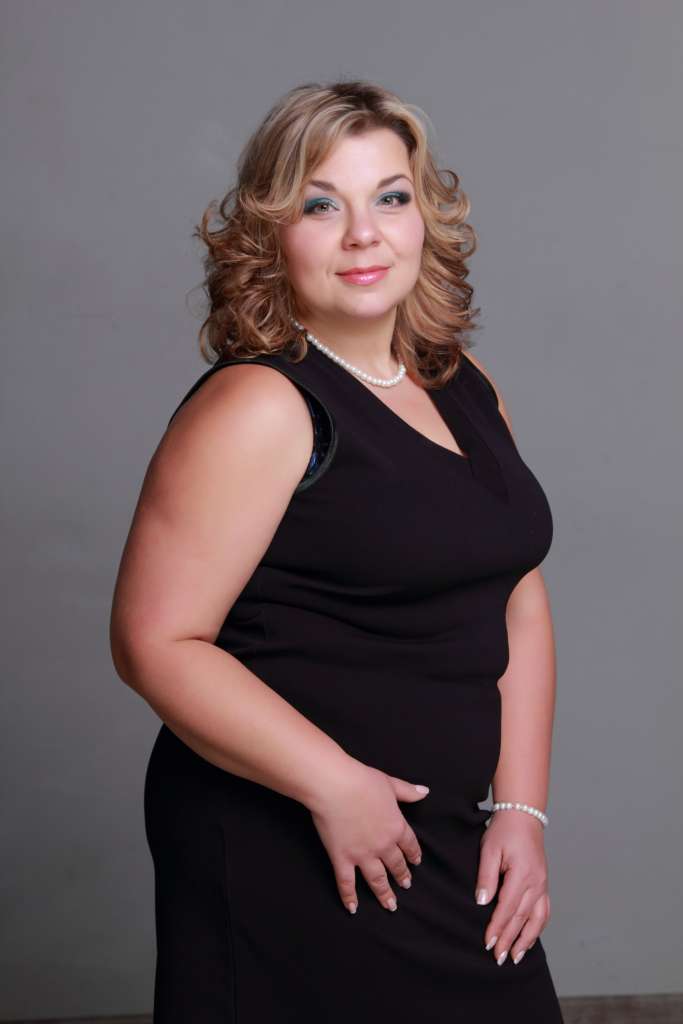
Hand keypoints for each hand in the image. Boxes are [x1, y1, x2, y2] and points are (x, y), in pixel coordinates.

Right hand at [306, 758, 429, 913]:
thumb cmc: (362, 781)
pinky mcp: (342, 858)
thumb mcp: (390, 783)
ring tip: (390, 904)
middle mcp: (382, 844)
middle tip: (406, 885)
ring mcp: (362, 854)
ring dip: (384, 893)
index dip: (413, 854)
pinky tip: (353, 908)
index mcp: (396, 826)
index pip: (409, 845)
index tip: (415, 863)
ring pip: (377, 879)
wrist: (336, 787)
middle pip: (395, 864)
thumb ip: (408, 791)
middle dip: (402, 876)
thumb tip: (425, 791)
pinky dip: (349, 897)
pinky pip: (347, 883)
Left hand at [475, 810, 550, 965]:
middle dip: (509, 939)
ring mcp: (543, 884)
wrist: (523, 816)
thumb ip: (486, 877)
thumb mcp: (489, 849)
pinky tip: (530, 938)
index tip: (488, 943)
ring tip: (515, 956)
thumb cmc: (504, 831)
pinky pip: (544, 911)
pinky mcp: (544, 884)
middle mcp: (536, 883)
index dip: (497, 927)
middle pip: (522, 918)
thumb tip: (482, 902)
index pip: (508, 908)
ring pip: (537, 919)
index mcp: (522, 875)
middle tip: (499, 958)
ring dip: (526, 939)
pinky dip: (538, 927)